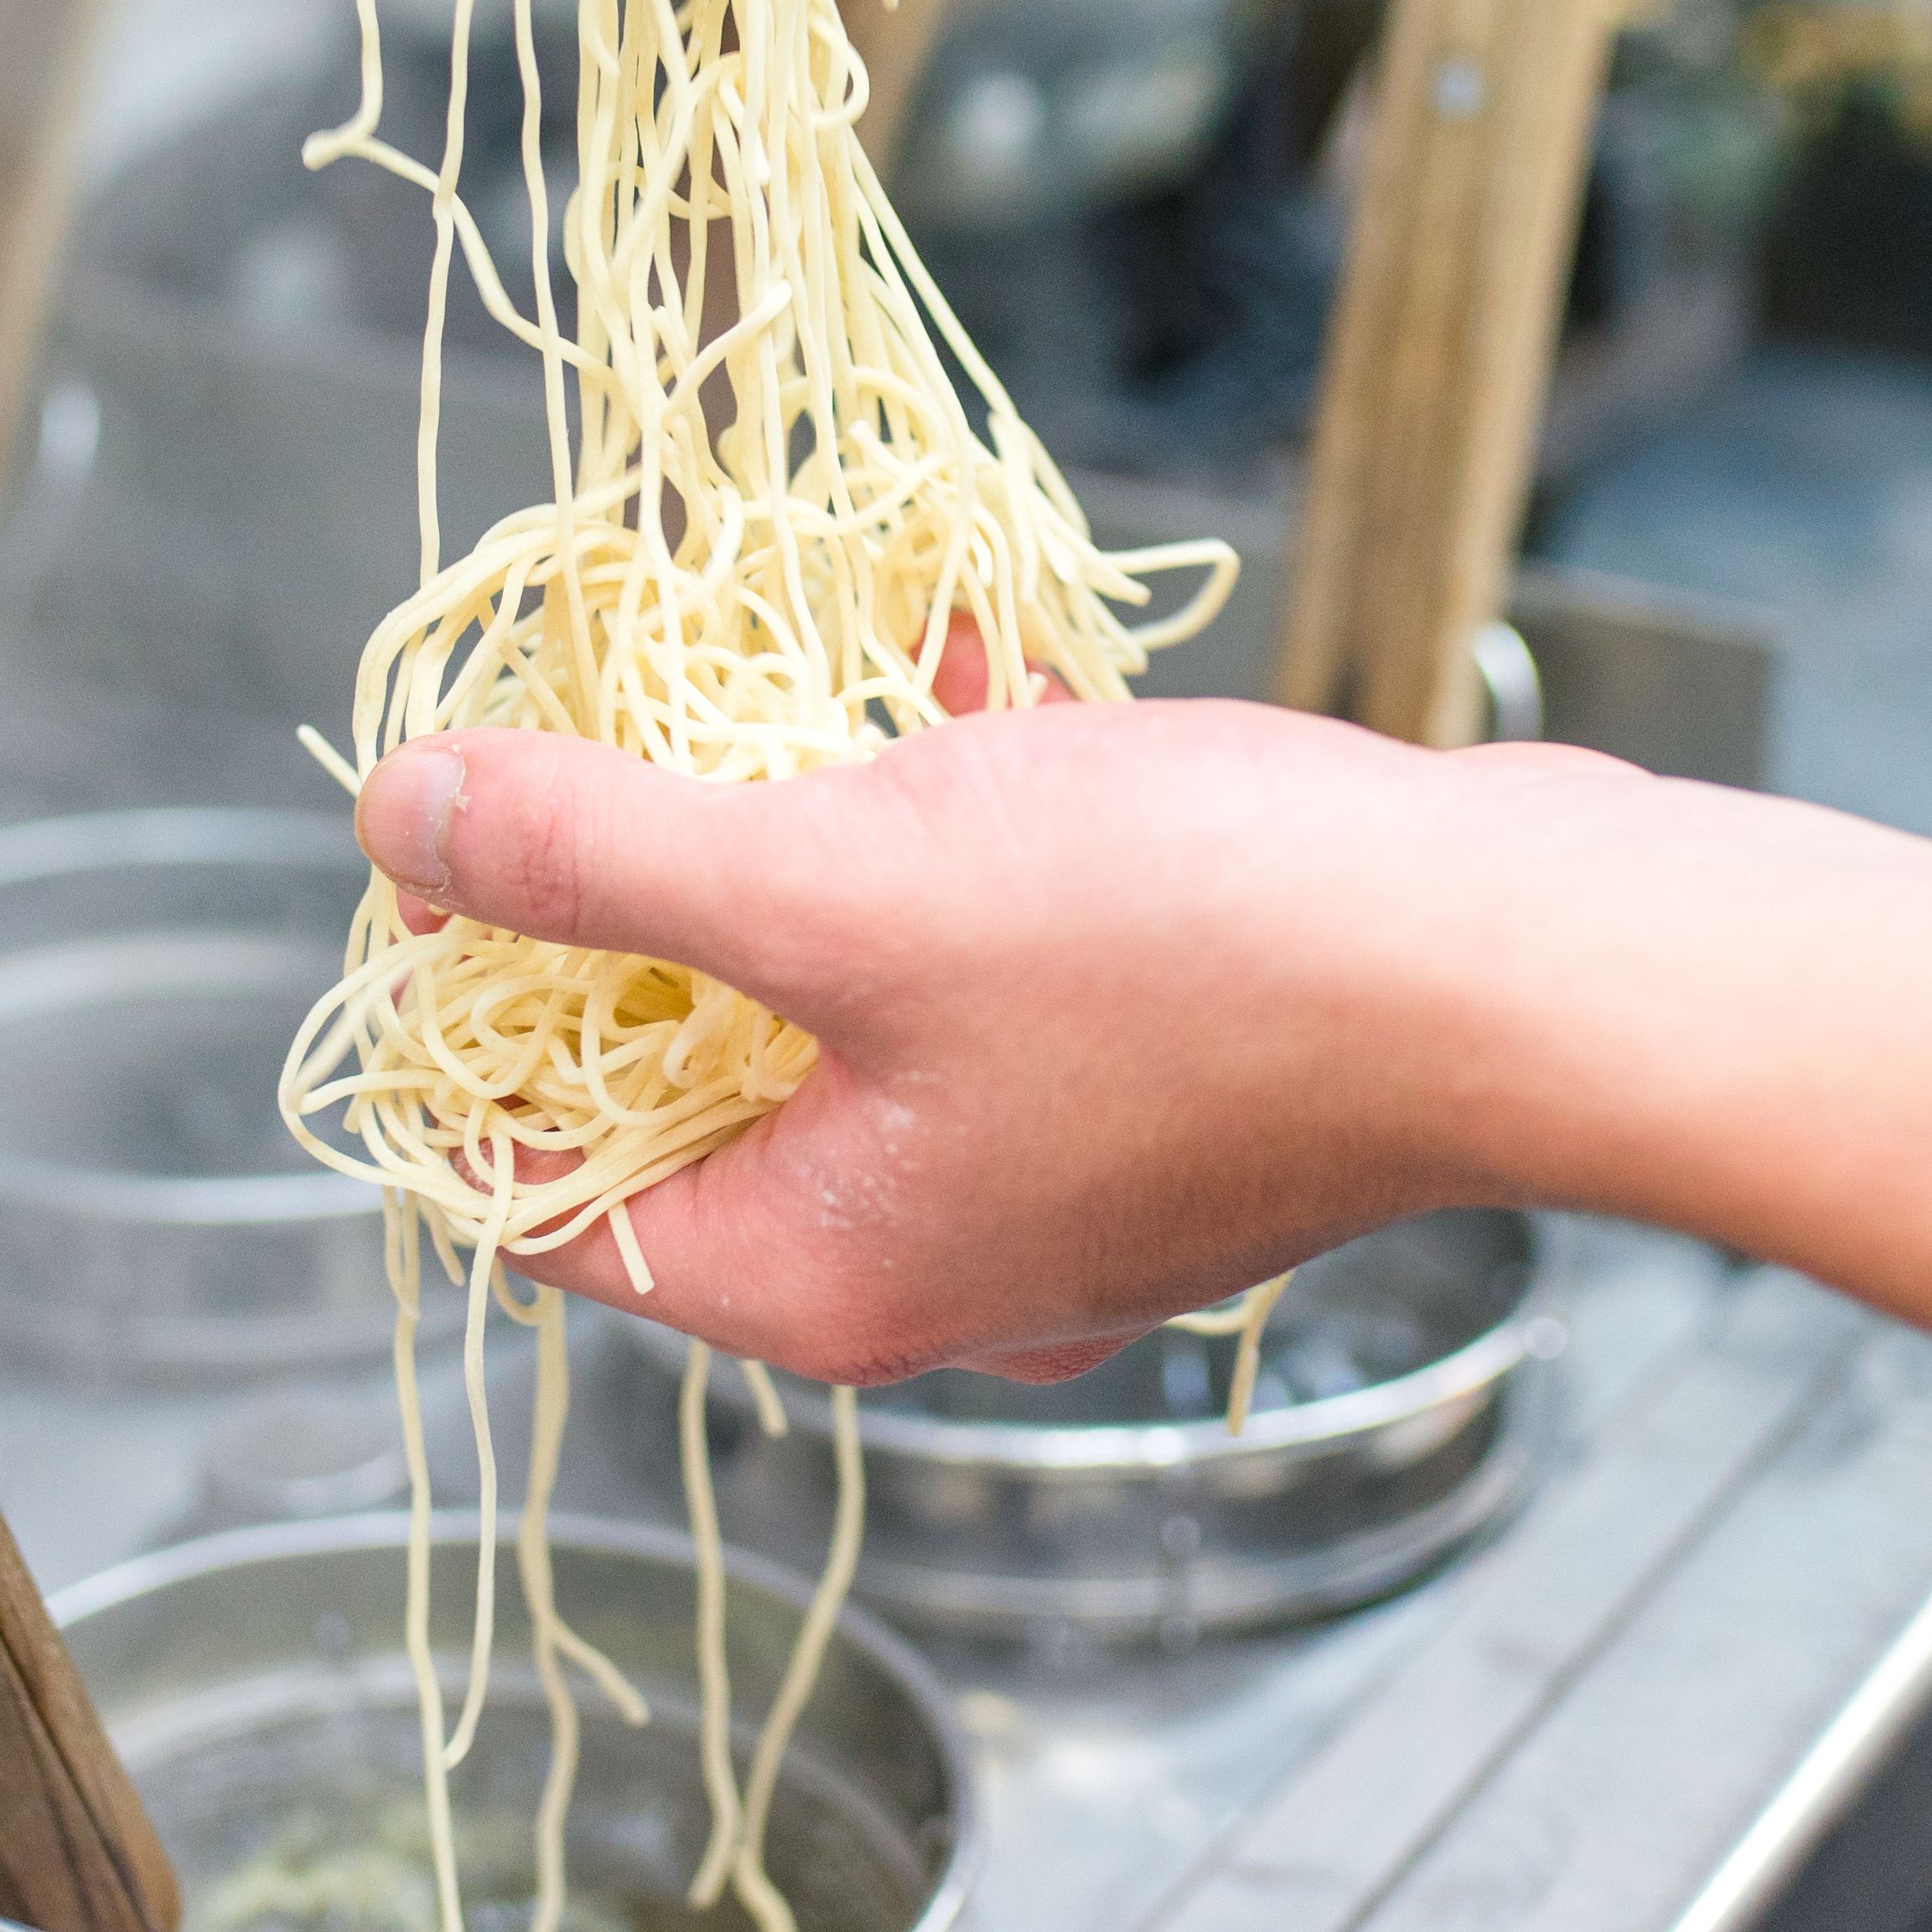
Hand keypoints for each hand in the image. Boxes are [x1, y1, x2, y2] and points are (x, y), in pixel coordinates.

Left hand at [348, 697, 1669, 1382]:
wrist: (1531, 965)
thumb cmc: (1199, 953)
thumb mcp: (840, 879)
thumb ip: (603, 855)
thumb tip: (400, 820)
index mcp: (815, 1273)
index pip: (534, 1190)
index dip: (454, 1013)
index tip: (448, 839)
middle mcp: (927, 1261)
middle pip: (683, 1081)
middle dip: (642, 884)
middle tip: (604, 712)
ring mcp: (1054, 1178)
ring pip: (848, 991)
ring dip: (811, 821)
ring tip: (788, 658)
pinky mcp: (1163, 1082)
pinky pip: (994, 947)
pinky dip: (960, 816)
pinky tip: (967, 666)